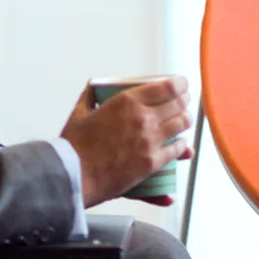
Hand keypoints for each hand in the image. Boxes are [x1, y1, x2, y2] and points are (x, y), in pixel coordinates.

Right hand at [59, 78, 192, 206]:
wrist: (73, 175)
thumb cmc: (73, 146)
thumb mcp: (79, 112)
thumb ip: (89, 96)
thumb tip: (93, 85)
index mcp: (127, 101)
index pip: (166, 87)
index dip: (180, 84)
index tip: (182, 84)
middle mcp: (143, 117)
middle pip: (178, 104)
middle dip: (185, 100)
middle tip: (184, 101)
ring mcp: (150, 140)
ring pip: (182, 125)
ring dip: (185, 120)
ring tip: (184, 120)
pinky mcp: (152, 162)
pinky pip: (177, 150)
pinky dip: (182, 146)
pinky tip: (181, 145)